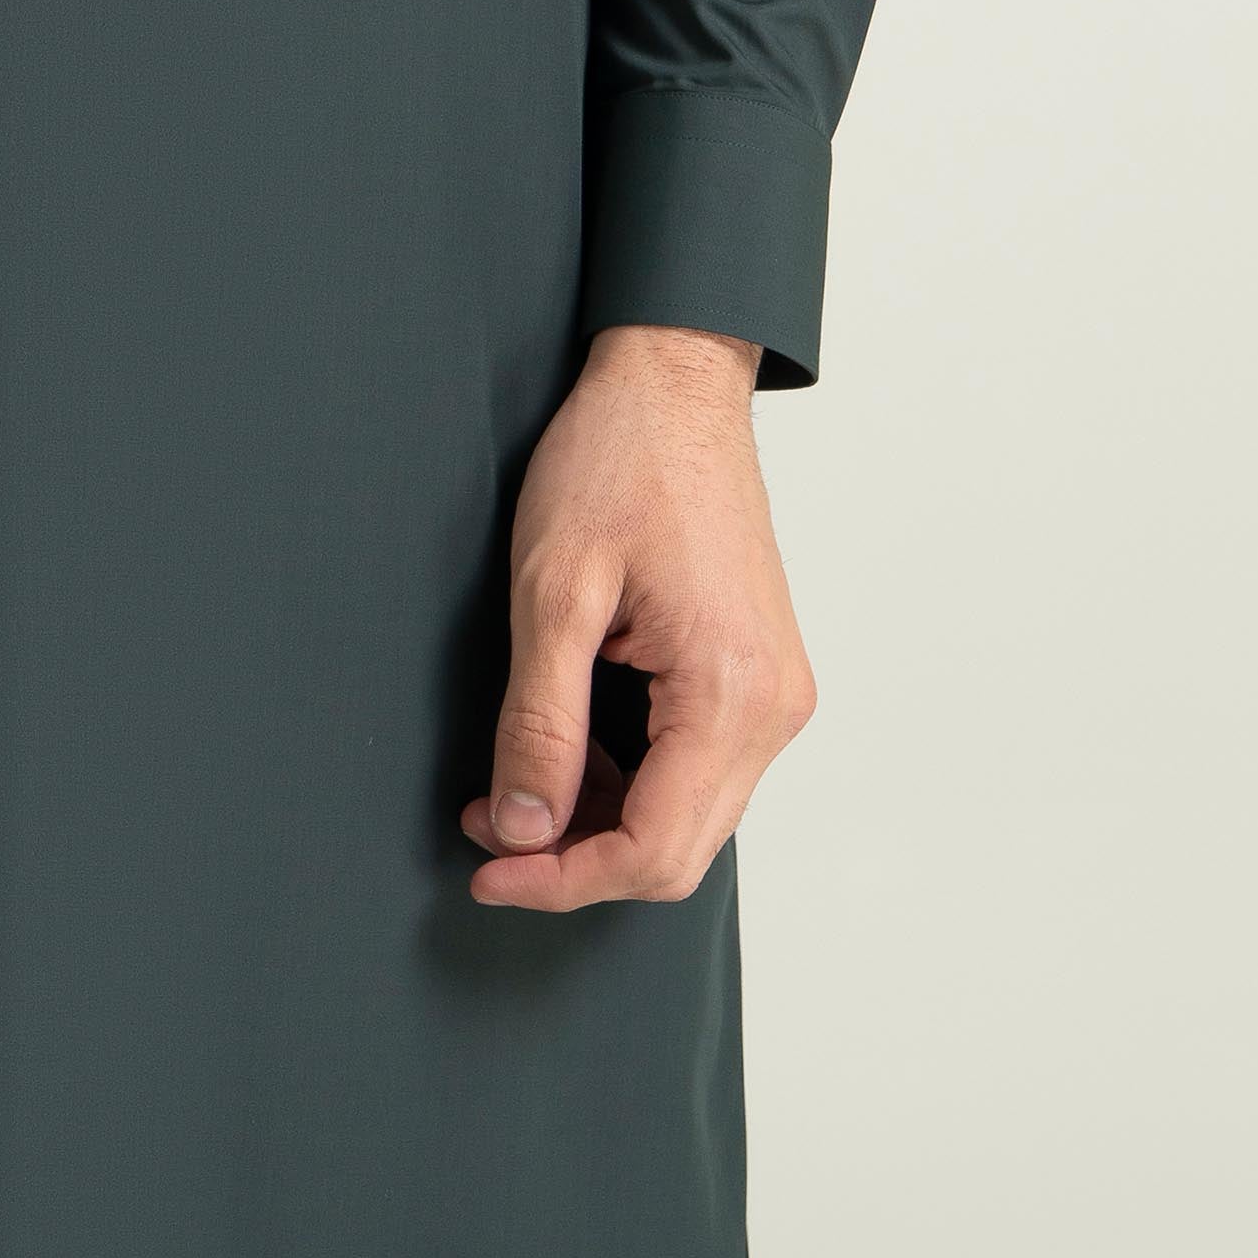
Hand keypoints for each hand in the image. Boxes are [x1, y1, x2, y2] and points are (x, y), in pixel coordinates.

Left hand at [462, 322, 812, 910]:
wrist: (676, 379)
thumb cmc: (618, 458)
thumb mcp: (556, 589)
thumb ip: (540, 722)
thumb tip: (525, 831)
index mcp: (733, 694)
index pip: (651, 850)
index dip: (560, 879)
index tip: (485, 868)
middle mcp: (772, 708)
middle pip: (676, 852)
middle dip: (574, 859)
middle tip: (486, 835)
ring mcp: (772, 692)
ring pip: (686, 815)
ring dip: (596, 820)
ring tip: (510, 788)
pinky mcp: (756, 673)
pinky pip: (694, 765)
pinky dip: (627, 777)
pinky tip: (564, 747)